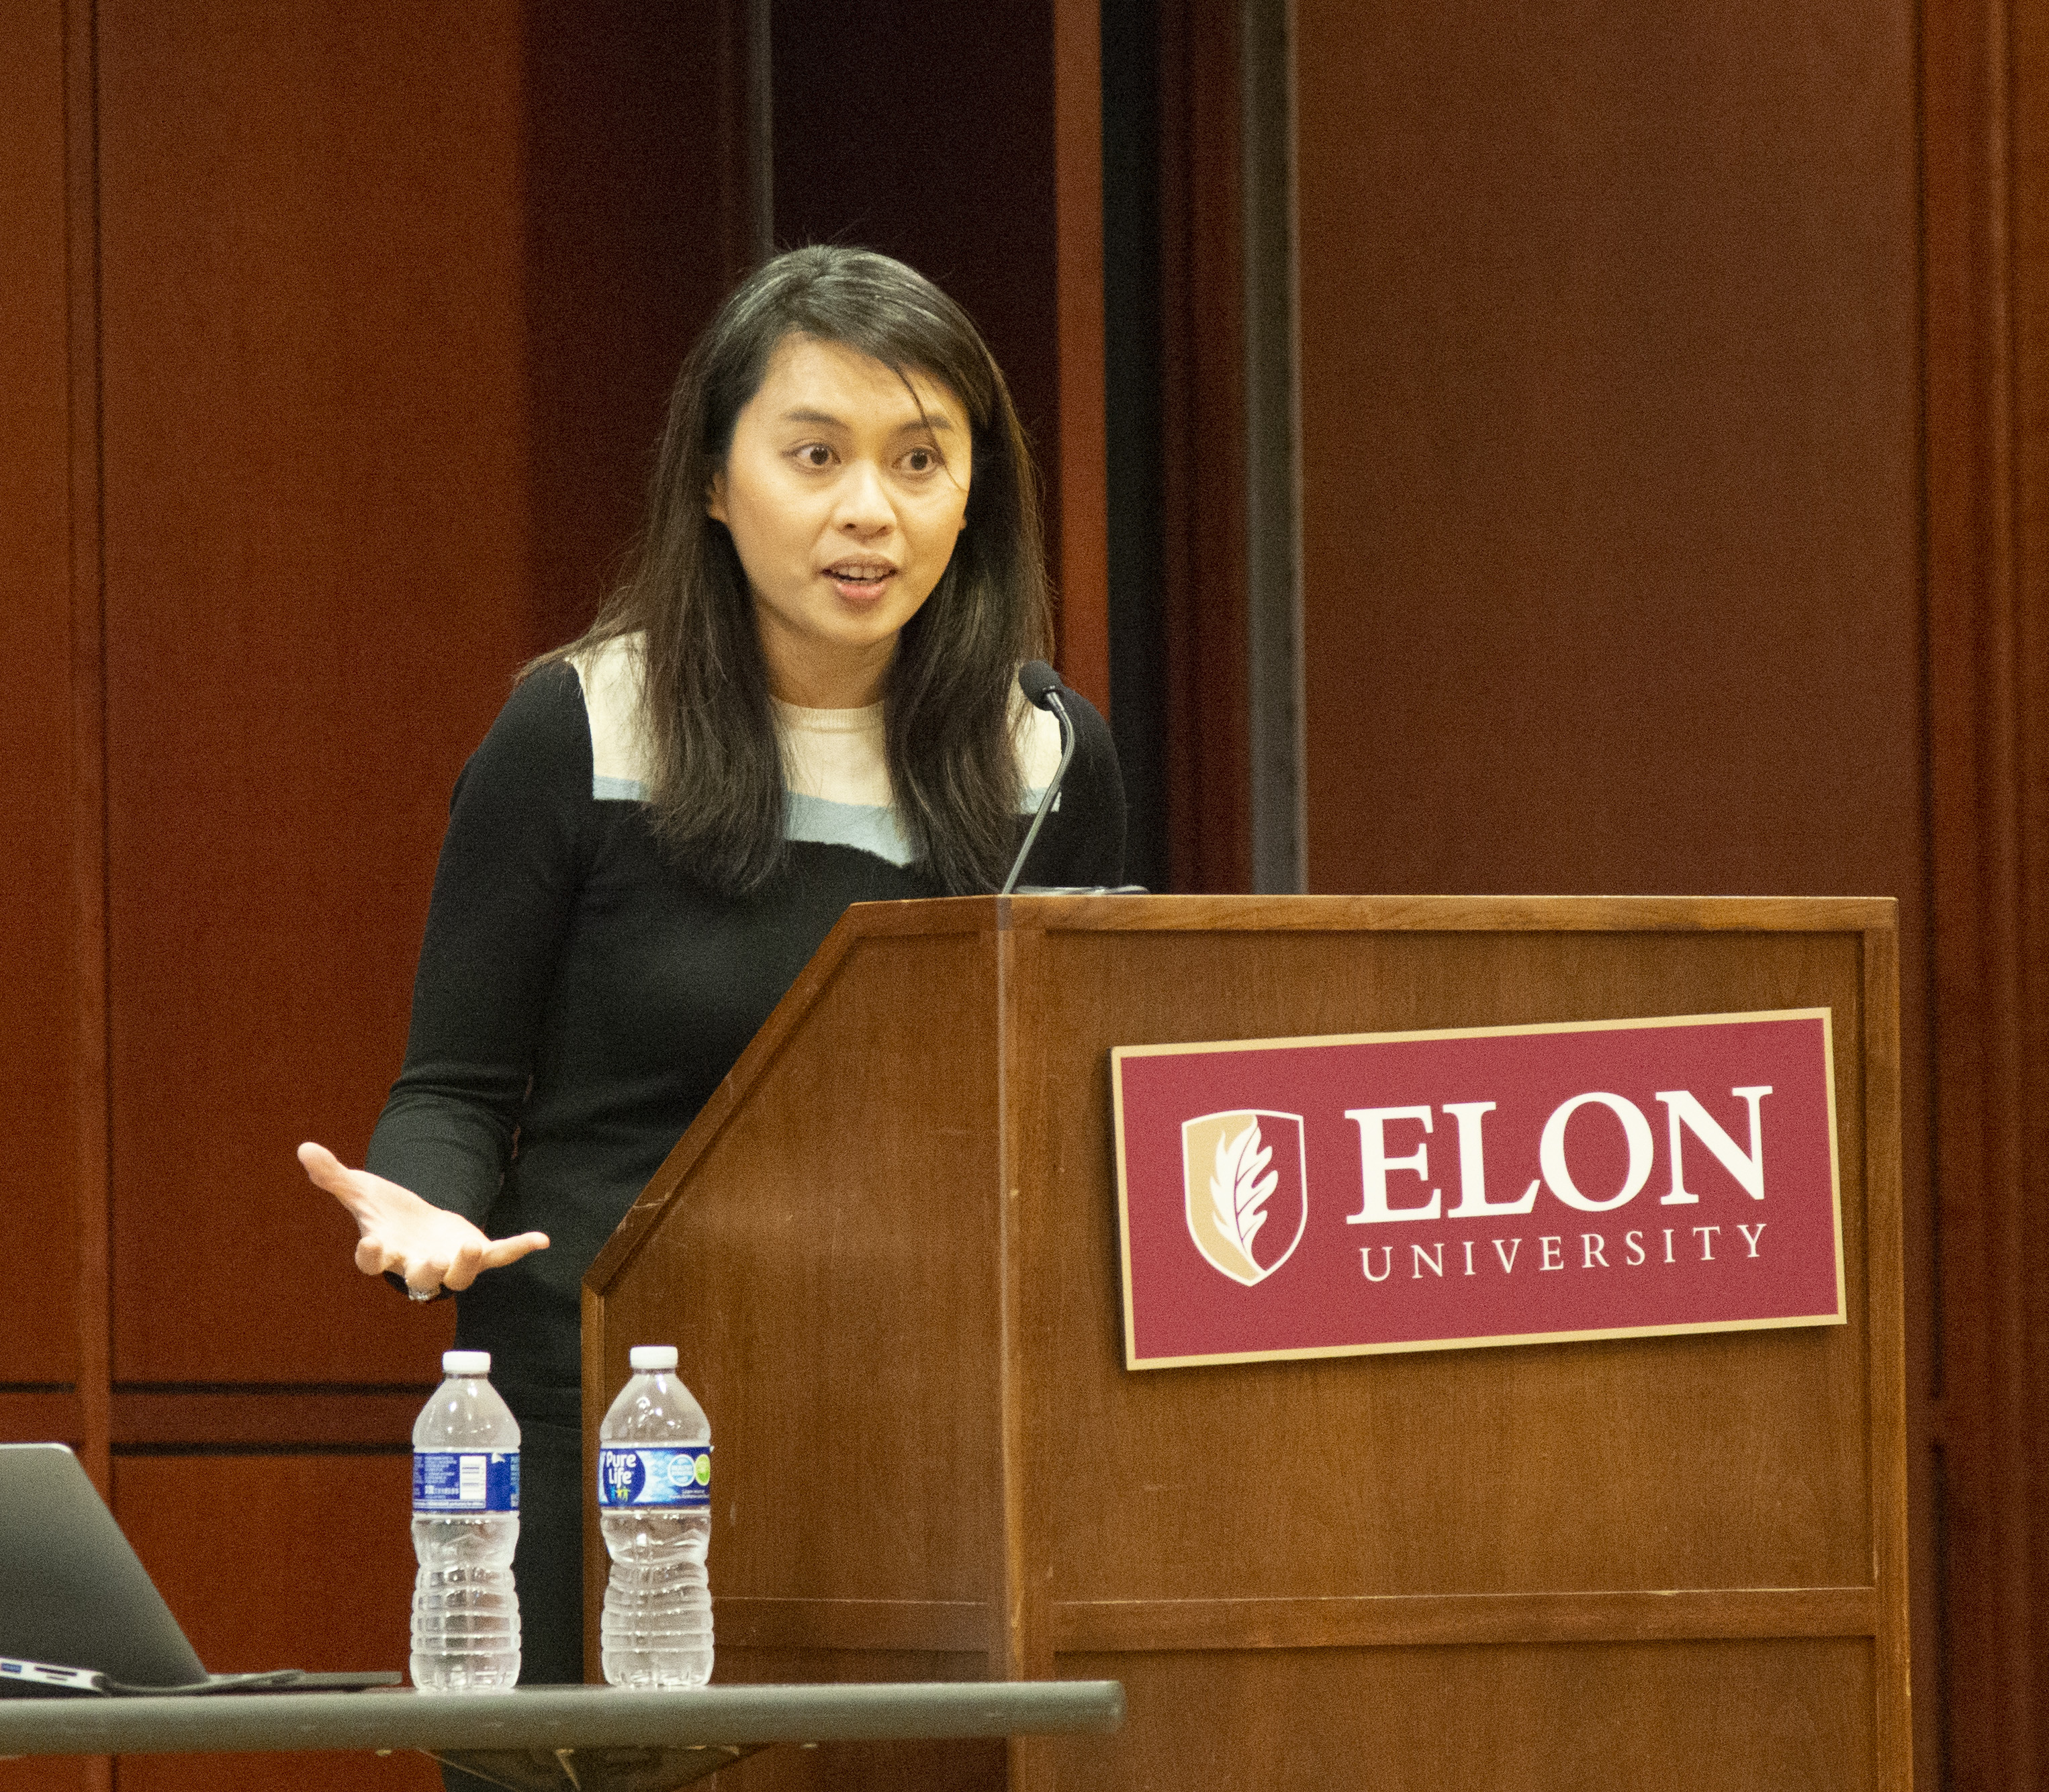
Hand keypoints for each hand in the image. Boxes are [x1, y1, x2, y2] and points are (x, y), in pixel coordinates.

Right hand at [297, 1142, 548, 1298]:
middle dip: (426, 1271)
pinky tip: (541, 1239)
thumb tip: (304, 1148)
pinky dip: (518, 1248)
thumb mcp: (360, 1190)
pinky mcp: (476, 1253)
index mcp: (384, 1251)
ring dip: (467, 1265)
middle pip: (420, 1277)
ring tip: (473, 1245)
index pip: (372, 1262)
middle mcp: (416, 1264)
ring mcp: (449, 1262)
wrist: (417, 1223)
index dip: (371, 1256)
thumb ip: (333, 1175)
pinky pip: (499, 1255)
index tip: (371, 1244)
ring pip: (459, 1276)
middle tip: (431, 1261)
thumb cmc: (385, 1212)